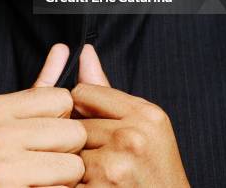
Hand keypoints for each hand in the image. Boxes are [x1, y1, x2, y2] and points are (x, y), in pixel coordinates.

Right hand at [0, 43, 85, 187]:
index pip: (62, 98)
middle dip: (66, 152)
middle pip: (73, 131)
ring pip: (74, 166)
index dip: (60, 120)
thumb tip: (63, 49)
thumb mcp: (5, 123)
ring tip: (38, 180)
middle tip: (41, 163)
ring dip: (64, 180)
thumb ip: (39, 87)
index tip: (40, 135)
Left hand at [73, 45, 189, 186]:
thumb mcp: (144, 124)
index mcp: (145, 114)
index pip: (84, 92)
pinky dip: (75, 186)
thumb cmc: (156, 170)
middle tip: (100, 155)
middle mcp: (132, 137)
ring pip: (70, 153)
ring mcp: (116, 167)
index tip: (92, 122)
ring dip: (78, 165)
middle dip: (81, 140)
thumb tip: (85, 51)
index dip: (82, 108)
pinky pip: (69, 181)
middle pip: (75, 124)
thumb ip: (106, 89)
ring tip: (98, 174)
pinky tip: (93, 186)